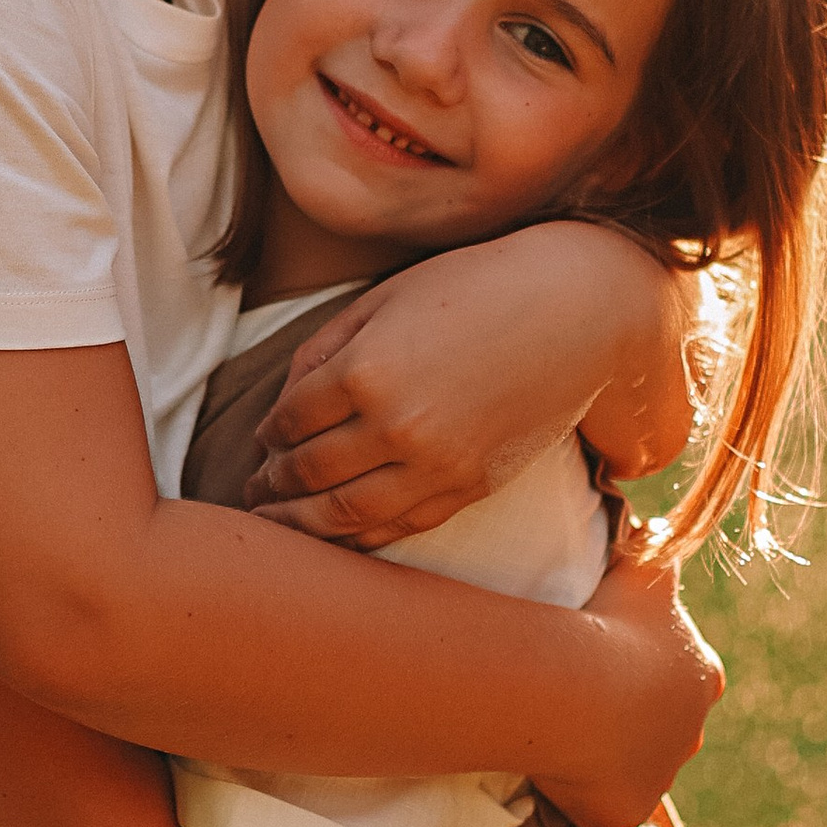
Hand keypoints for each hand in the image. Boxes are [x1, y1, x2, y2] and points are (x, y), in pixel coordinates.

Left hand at [242, 227, 693, 547]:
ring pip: (345, 516)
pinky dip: (357, 538)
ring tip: (277, 522)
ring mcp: (435, 466)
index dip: (266, 434)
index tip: (259, 440)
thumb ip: (324, 350)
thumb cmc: (473, 288)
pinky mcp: (468, 488)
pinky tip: (335, 535)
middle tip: (253, 489)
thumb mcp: (384, 300)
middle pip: (308, 473)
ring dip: (301, 524)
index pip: (289, 420)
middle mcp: (395, 427)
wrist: (573, 311)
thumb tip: (283, 408)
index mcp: (366, 370)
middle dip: (272, 484)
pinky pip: (398, 528)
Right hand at [529, 528, 723, 826]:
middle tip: (581, 701)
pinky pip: (602, 809)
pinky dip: (582, 798)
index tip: (610, 658)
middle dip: (633, 719)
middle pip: (665, 727)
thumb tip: (660, 521)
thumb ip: (656, 544)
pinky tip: (551, 776)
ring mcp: (660, 776)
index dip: (649, 668)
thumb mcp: (644, 568)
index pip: (685, 674)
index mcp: (701, 675)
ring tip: (560, 735)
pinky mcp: (625, 811)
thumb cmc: (611, 621)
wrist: (579, 686)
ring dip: (606, 758)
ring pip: (634, 769)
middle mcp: (691, 730)